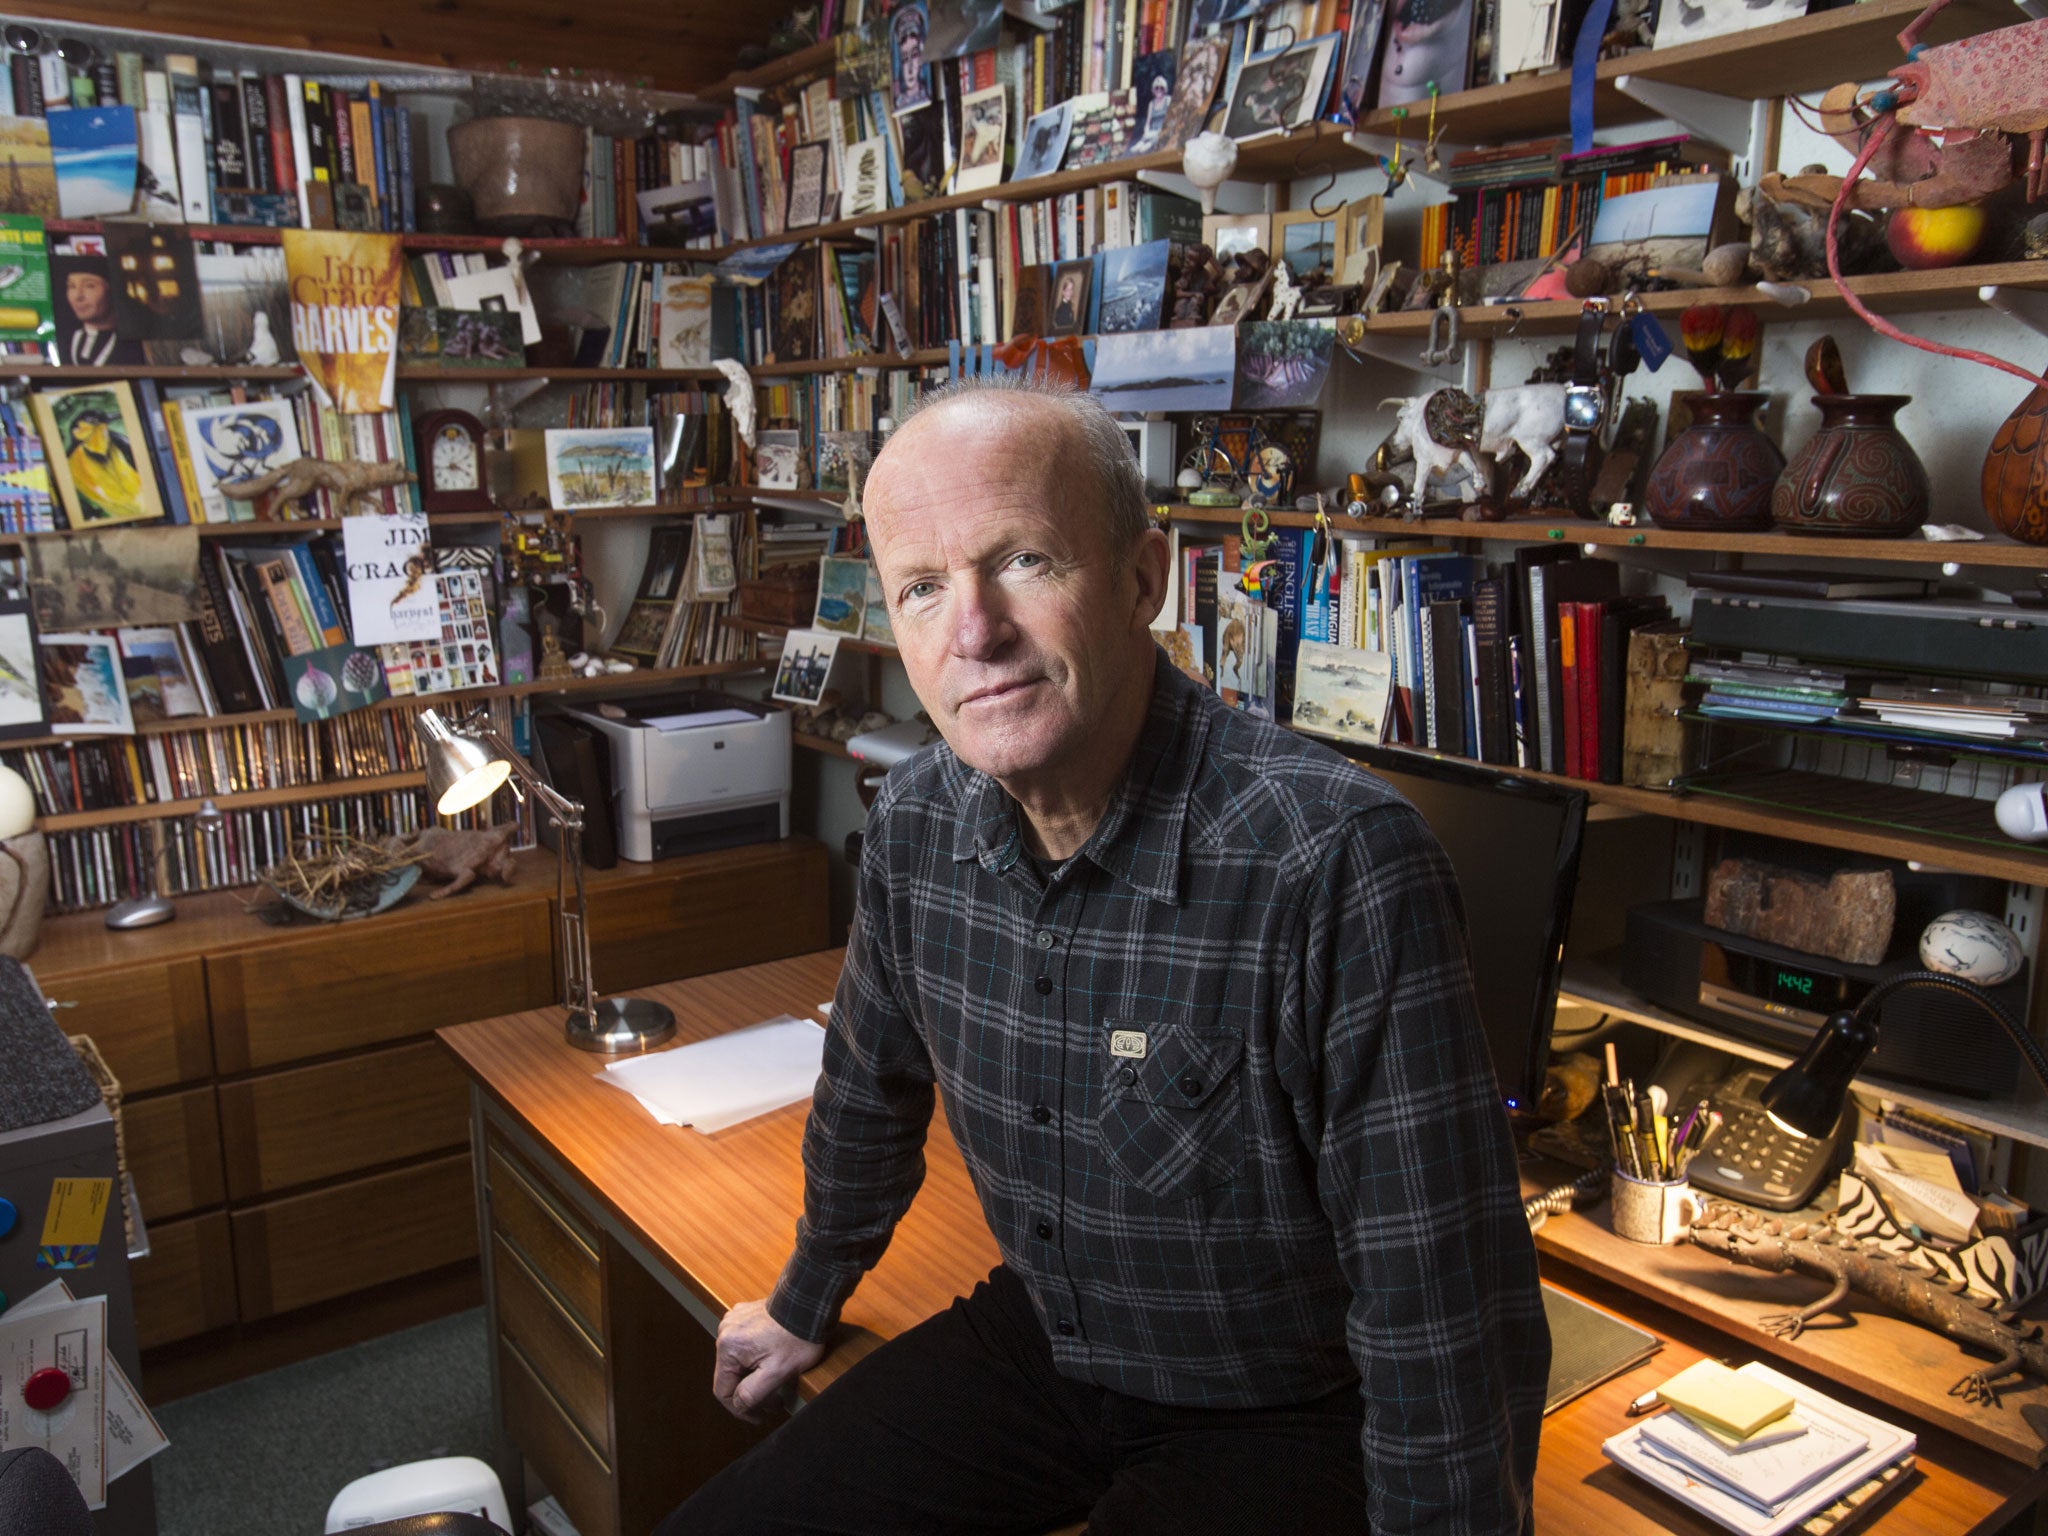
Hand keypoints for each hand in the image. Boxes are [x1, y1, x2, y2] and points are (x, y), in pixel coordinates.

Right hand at [712, 1300, 826, 1422]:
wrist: (810, 1302)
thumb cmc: (798, 1335)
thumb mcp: (777, 1372)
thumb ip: (752, 1393)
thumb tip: (739, 1404)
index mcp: (728, 1347)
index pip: (723, 1391)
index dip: (740, 1410)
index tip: (758, 1417)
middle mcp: (726, 1332)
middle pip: (731, 1375)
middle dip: (751, 1393)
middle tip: (774, 1403)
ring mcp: (735, 1321)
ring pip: (739, 1361)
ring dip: (755, 1376)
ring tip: (777, 1385)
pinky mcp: (745, 1316)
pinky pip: (745, 1345)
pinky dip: (756, 1359)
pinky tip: (774, 1364)